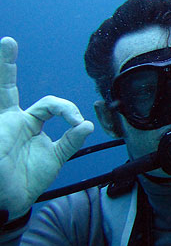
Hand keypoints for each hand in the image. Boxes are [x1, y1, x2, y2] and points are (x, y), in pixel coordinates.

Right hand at [0, 37, 93, 218]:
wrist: (7, 204)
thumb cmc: (26, 180)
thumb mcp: (54, 158)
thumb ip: (69, 141)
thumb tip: (87, 124)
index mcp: (26, 123)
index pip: (47, 104)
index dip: (66, 108)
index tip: (78, 122)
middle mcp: (10, 121)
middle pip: (5, 87)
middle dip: (6, 64)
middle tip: (8, 41)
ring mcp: (0, 127)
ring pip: (1, 93)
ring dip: (3, 69)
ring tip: (6, 44)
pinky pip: (12, 111)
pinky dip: (35, 107)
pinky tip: (9, 85)